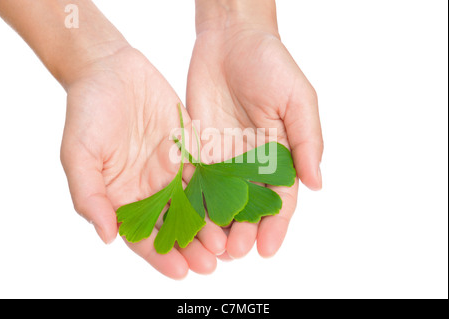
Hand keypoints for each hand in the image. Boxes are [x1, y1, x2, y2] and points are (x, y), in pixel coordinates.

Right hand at [61, 47, 216, 277]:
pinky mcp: (190, 149)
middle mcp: (150, 189)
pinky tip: (236, 204)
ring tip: (228, 242)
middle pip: (174, 225)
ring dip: (211, 224)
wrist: (110, 70)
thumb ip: (89, 195)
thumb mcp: (78, 155)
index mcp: (122, 197)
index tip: (181, 271)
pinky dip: (222, 191)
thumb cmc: (87, 112)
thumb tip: (107, 236)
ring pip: (196, 204)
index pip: (142, 235)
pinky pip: (209, 173)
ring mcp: (172, 170)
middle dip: (192, 246)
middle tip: (212, 262)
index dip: (161, 255)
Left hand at [187, 1, 323, 258]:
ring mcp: (224, 157)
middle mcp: (252, 162)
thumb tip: (317, 183)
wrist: (230, 39)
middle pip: (249, 205)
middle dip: (244, 230)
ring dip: (217, 224)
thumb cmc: (270, 64)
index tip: (268, 247)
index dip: (276, 224)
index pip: (281, 198)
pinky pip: (195, 178)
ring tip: (211, 245)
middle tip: (235, 251)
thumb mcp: (298, 99)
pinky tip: (189, 218)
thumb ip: (307, 141)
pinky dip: (193, 200)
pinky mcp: (198, 147)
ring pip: (221, 200)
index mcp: (281, 154)